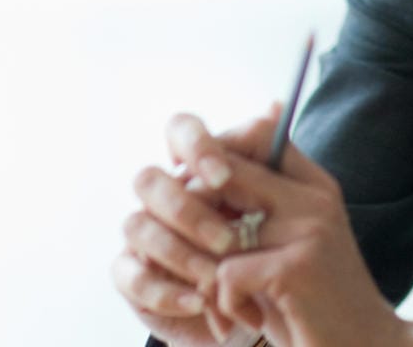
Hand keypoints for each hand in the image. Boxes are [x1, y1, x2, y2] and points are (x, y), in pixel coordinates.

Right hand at [113, 110, 281, 344]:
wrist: (257, 306)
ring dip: (180, 252)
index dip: (196, 147)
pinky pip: (132, 276)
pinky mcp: (133, 276)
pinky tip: (199, 301)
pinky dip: (166, 291)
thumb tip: (274, 106)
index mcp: (195, 167)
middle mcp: (162, 194)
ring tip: (218, 277)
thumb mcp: (279, 206)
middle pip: (149, 179)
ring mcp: (142, 234)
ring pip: (137, 226)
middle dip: (187, 209)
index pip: (181, 131)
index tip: (223, 176)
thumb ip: (272, 159)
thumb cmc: (264, 248)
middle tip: (226, 239)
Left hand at [203, 138, 407, 346]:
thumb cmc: (315, 305)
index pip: (259, 130)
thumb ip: (259, 204)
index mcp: (316, 185)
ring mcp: (309, 229)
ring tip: (225, 298)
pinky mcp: (297, 267)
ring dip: (209, 273)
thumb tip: (214, 161)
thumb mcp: (291, 245)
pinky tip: (249, 319)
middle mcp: (315, 198)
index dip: (216, 154)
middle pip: (224, 169)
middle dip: (193, 214)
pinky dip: (226, 305)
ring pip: (217, 230)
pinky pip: (226, 274)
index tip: (202, 195)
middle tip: (199, 254)